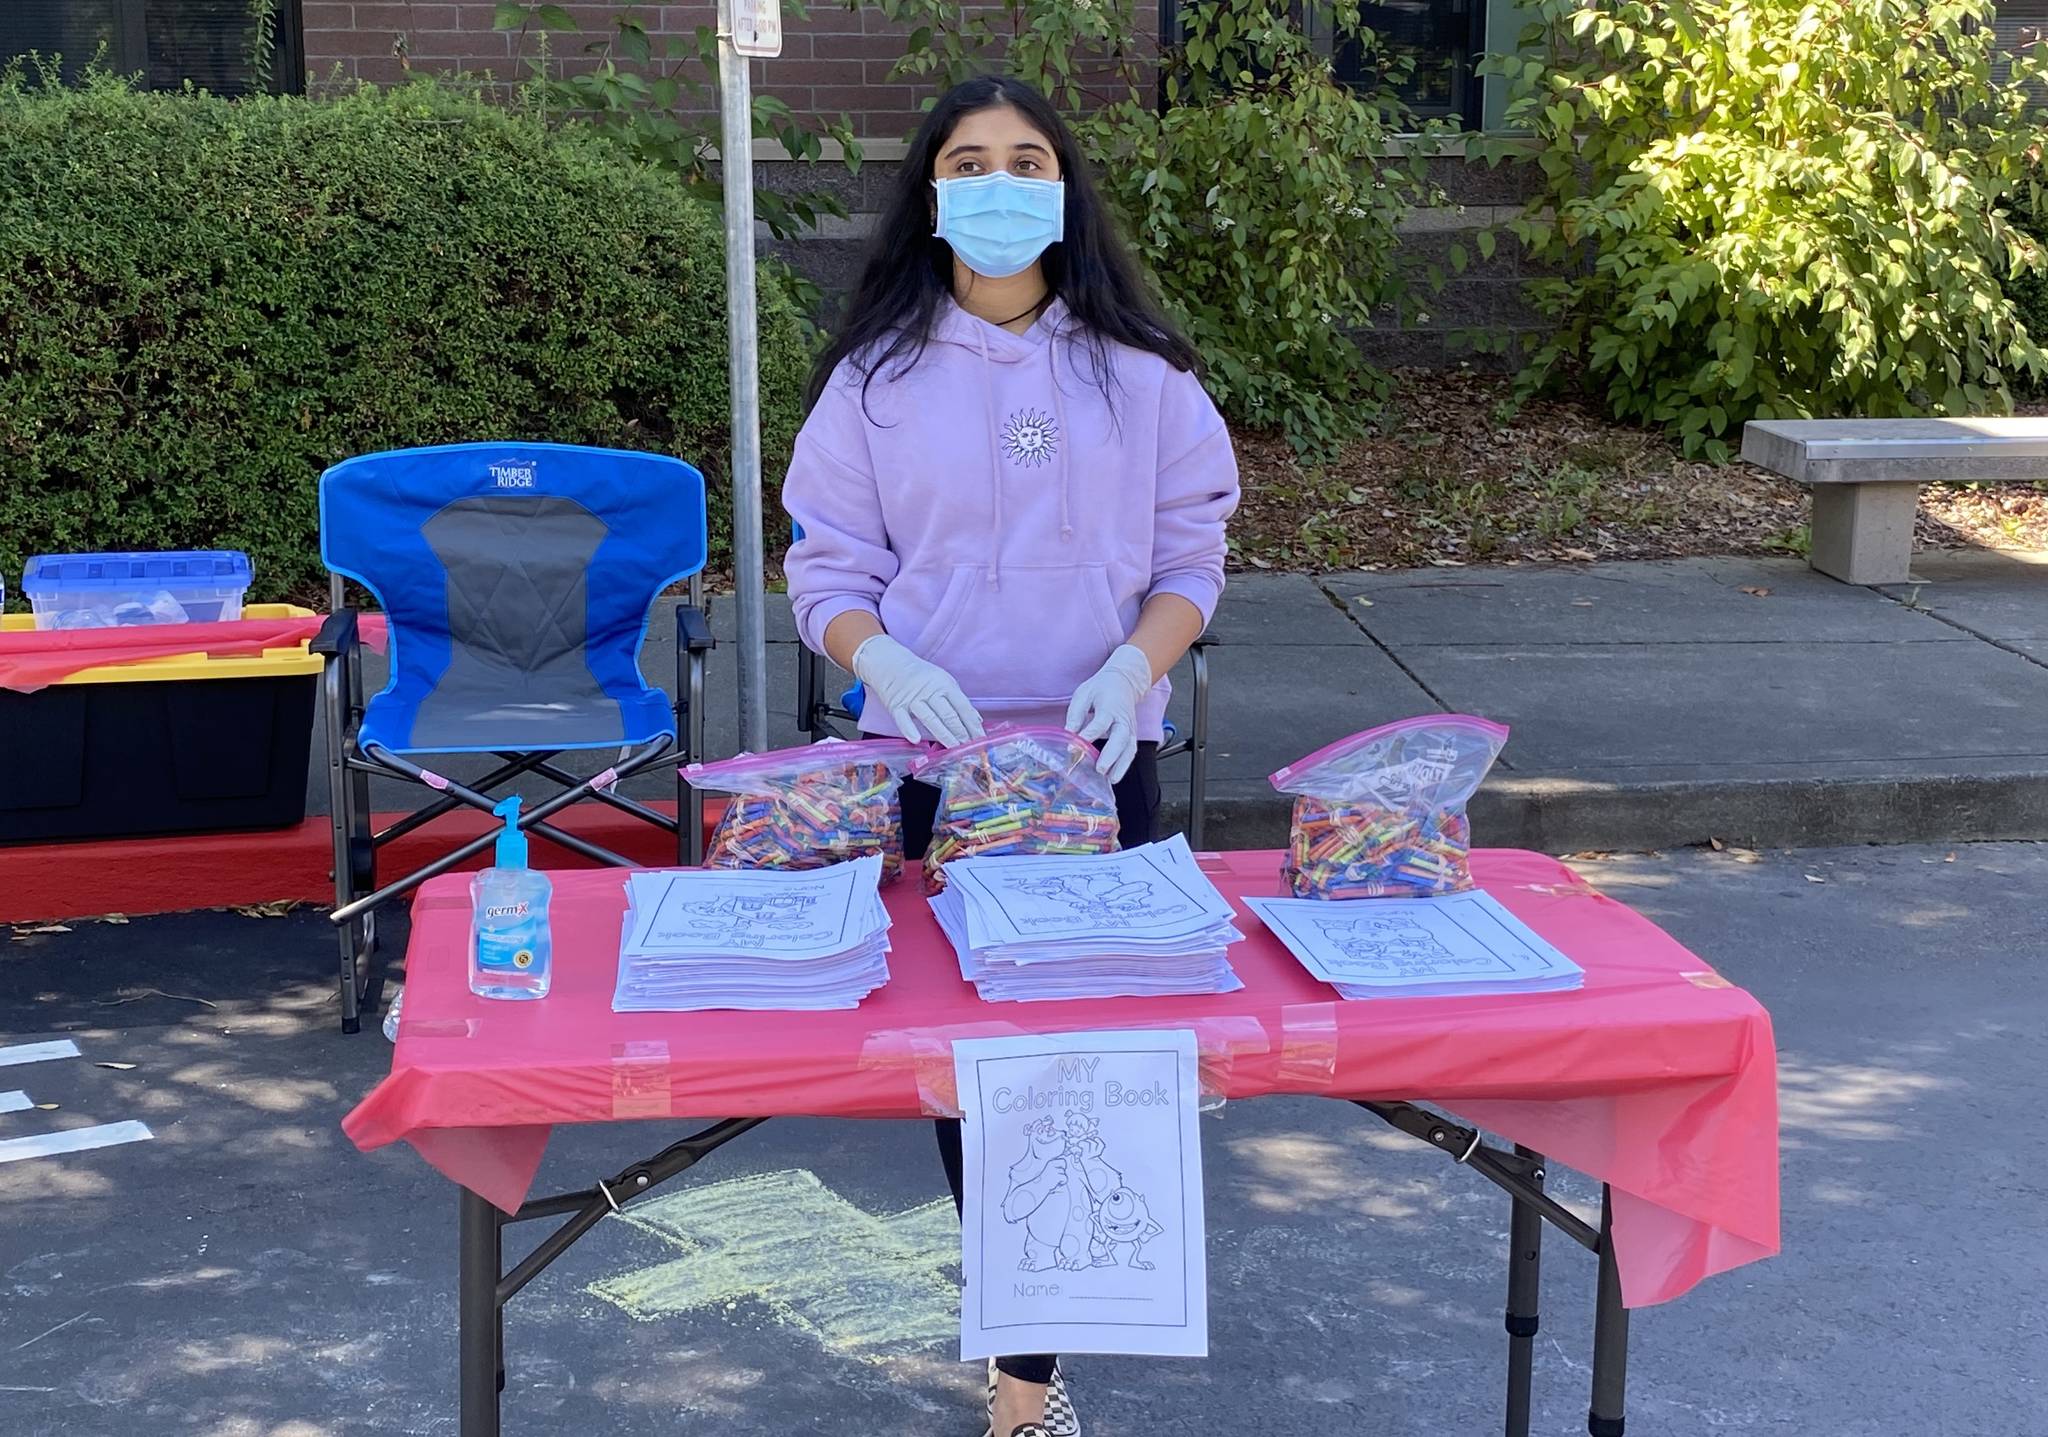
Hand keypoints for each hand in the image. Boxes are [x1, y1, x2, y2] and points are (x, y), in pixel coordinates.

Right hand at [850, 634, 984, 746]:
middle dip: (960, 732)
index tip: (980, 739)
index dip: (972, 724)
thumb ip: (959, 701)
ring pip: (930, 718)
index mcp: (944, 684)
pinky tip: (916, 739)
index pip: (962, 706)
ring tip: (954, 749)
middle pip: (948, 714)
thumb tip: (976, 720)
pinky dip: (909, 728)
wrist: (889, 662)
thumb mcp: (943, 682)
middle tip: (970, 749)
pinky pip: (902, 719)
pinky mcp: (895, 705)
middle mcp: (929, 690)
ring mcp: (912, 698)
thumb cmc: (921, 675)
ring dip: (943, 734)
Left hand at [1065, 644, 1153, 781]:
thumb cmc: (1101, 689)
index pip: (1100, 723)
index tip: (1074, 747)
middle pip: (1121, 738)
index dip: (1088, 735)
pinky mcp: (1132, 735)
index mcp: (1109, 706)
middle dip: (1111, 755)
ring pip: (1129, 748)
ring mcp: (1130, 728)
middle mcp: (1123, 718)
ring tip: (1111, 780)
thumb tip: (1069, 734)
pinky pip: (1130, 752)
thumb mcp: (1083, 694)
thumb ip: (1076, 714)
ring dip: (1121, 765)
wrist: (1125, 682)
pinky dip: (1124, 765)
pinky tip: (1114, 777)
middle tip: (1100, 769)